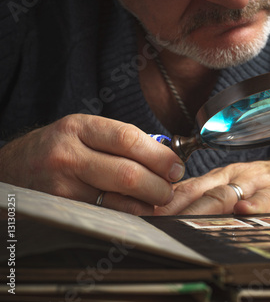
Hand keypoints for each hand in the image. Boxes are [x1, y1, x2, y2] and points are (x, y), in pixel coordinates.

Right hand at [0, 114, 184, 214]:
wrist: (12, 169)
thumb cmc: (57, 149)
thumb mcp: (83, 132)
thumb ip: (121, 142)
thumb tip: (166, 158)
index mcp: (79, 128)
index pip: (129, 139)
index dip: (160, 156)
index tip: (176, 167)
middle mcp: (68, 156)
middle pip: (128, 174)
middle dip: (159, 186)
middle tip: (168, 189)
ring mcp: (62, 187)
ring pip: (119, 202)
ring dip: (146, 205)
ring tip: (154, 201)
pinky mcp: (62, 211)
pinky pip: (106, 217)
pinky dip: (128, 216)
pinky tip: (135, 211)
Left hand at [155, 155, 269, 215]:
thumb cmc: (268, 184)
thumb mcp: (236, 184)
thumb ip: (209, 195)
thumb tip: (173, 209)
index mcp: (223, 176)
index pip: (188, 185)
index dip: (165, 198)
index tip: (144, 210)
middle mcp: (236, 177)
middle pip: (201, 189)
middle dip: (175, 205)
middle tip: (154, 219)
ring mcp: (257, 184)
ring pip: (227, 194)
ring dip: (203, 207)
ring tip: (185, 220)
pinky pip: (266, 200)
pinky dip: (255, 205)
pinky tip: (243, 212)